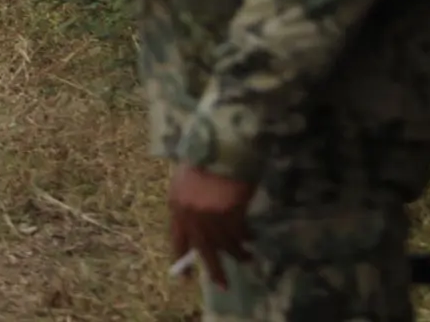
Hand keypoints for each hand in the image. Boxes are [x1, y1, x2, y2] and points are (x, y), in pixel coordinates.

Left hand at [167, 164, 254, 287]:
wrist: (220, 145)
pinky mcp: (231, 214)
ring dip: (238, 254)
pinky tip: (253, 238)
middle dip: (214, 270)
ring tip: (248, 257)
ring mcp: (211, 217)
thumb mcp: (187, 181)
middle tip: (222, 285)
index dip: (182, 258)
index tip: (185, 277)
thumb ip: (190, 203)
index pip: (177, 239)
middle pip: (203, 250)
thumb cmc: (204, 157)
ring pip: (226, 245)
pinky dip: (246, 238)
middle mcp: (191, 216)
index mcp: (176, 205)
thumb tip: (200, 224)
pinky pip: (239, 234)